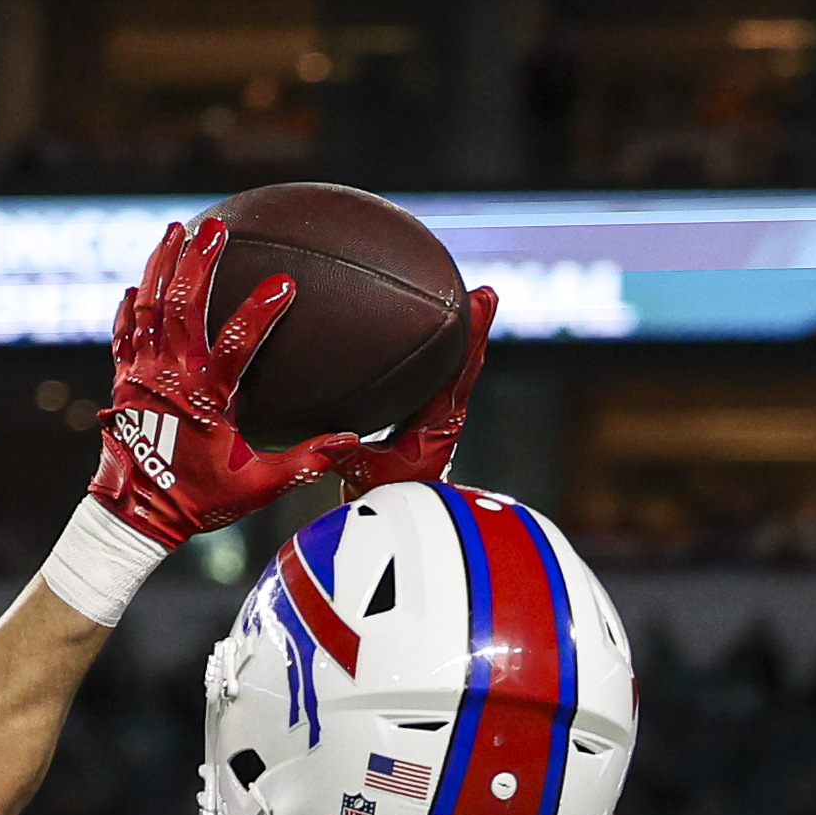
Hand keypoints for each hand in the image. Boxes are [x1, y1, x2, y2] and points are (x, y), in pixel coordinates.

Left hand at [83, 218, 372, 555]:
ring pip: (149, 307)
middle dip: (199, 262)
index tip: (286, 283)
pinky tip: (139, 282)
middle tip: (216, 228)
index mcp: (206, 399)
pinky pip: (124, 331)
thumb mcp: (257, 486)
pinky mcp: (123, 379)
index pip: (236, 344)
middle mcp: (169, 377)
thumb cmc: (200, 501)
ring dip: (162, 265)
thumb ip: (305, 460)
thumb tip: (352, 440)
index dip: (261, 312)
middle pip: (181, 306)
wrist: (135, 516)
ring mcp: (140, 373)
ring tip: (177, 229)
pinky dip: (131, 305)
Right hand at [338, 286, 496, 491]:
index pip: (459, 369)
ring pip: (457, 369)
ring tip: (470, 302)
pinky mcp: (431, 420)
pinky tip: (436, 338)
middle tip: (486, 292)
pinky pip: (442, 379)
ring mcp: (442, 417)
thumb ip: (347, 454)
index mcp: (439, 422)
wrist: (402, 522)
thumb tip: (329, 438)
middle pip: (466, 362)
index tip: (486, 298)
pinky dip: (445, 355)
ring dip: (464, 337)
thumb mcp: (364, 475)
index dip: (473, 333)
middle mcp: (447, 415)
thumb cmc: (388, 500)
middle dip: (475, 325)